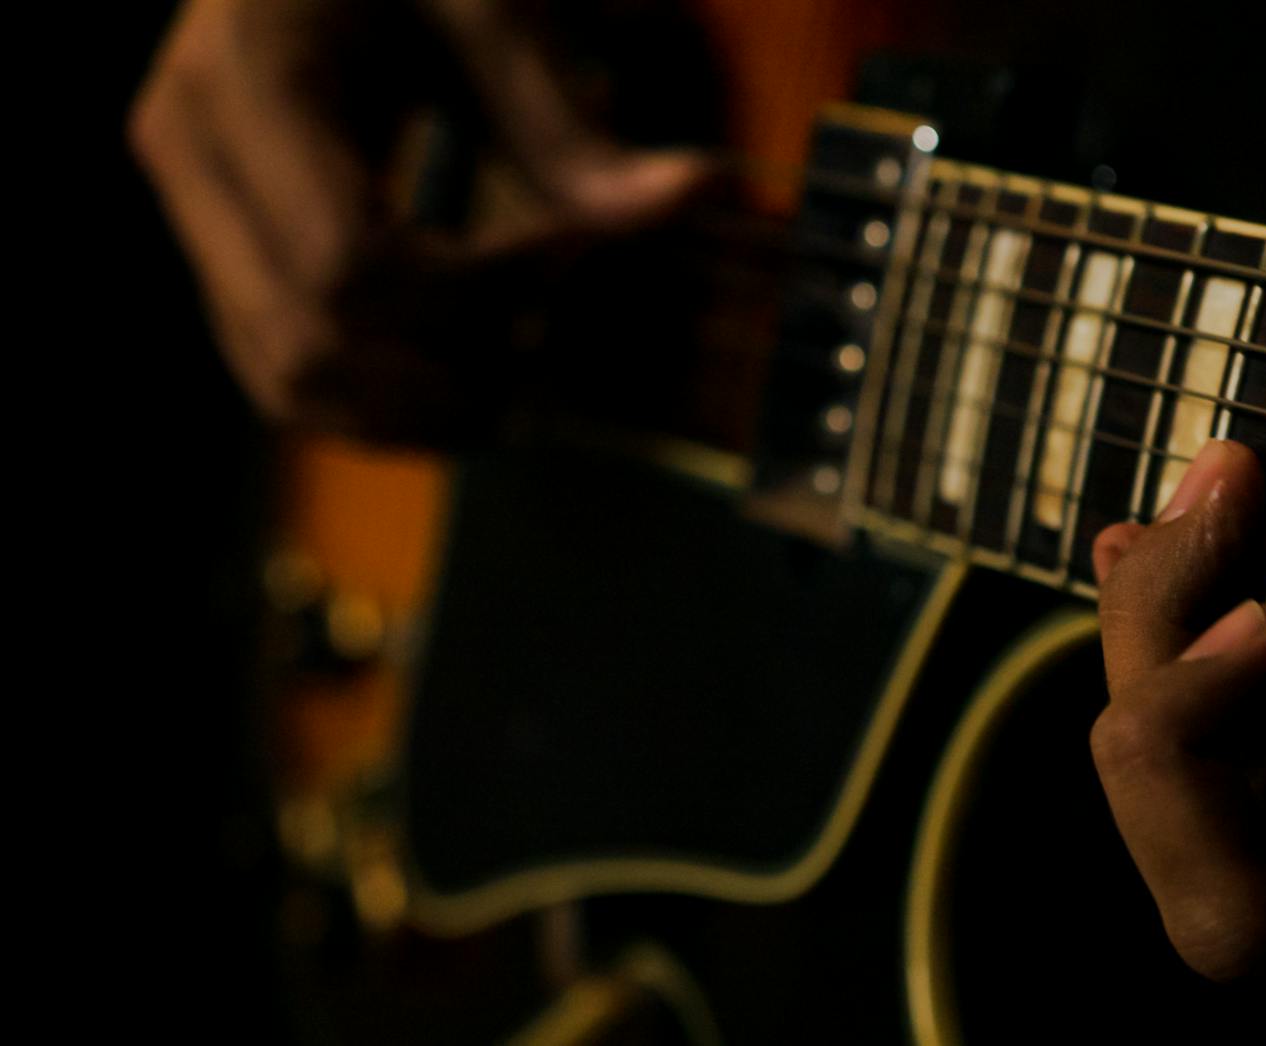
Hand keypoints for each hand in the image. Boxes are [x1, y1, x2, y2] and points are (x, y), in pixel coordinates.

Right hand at [129, 0, 709, 438]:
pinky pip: (290, 378)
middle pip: (314, 347)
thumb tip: (696, 198)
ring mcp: (196, 215)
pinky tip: (485, 369)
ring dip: (425, 410)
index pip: (350, 265)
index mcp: (244, 78)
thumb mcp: (483, 0)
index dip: (482, 294)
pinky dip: (393, 403)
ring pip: (293, 388)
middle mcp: (192, 155)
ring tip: (536, 366)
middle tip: (570, 336)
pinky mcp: (223, 256)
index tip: (587, 260)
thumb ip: (566, 116)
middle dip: (455, 370)